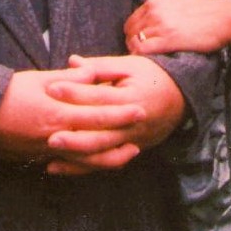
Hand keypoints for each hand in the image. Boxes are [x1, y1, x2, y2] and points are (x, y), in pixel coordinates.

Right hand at [0, 65, 146, 171]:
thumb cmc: (6, 93)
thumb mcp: (37, 79)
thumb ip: (68, 79)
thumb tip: (92, 74)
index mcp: (57, 112)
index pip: (97, 113)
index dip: (120, 112)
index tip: (140, 107)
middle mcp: (56, 135)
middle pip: (98, 138)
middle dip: (123, 133)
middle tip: (143, 126)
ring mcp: (49, 151)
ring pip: (88, 160)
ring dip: (112, 157)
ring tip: (131, 151)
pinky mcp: (41, 158)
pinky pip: (72, 166)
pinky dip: (90, 165)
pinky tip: (101, 161)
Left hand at [43, 55, 187, 175]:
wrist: (182, 98)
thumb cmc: (152, 77)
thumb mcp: (129, 66)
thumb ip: (100, 67)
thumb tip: (72, 62)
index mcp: (131, 97)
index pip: (99, 96)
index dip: (75, 92)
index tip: (51, 89)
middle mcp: (132, 123)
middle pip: (100, 131)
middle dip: (73, 134)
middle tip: (48, 133)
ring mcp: (132, 140)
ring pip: (101, 152)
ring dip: (75, 154)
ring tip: (50, 151)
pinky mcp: (130, 151)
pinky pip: (103, 163)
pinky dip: (81, 168)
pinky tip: (58, 168)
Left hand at [125, 0, 230, 55]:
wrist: (225, 17)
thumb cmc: (206, 4)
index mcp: (155, 1)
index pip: (132, 19)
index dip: (134, 31)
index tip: (141, 39)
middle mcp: (155, 12)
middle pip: (130, 31)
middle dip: (132, 41)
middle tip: (141, 50)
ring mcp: (161, 26)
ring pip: (134, 41)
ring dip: (136, 50)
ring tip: (144, 56)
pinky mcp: (168, 41)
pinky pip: (143, 50)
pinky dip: (140, 55)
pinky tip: (147, 59)